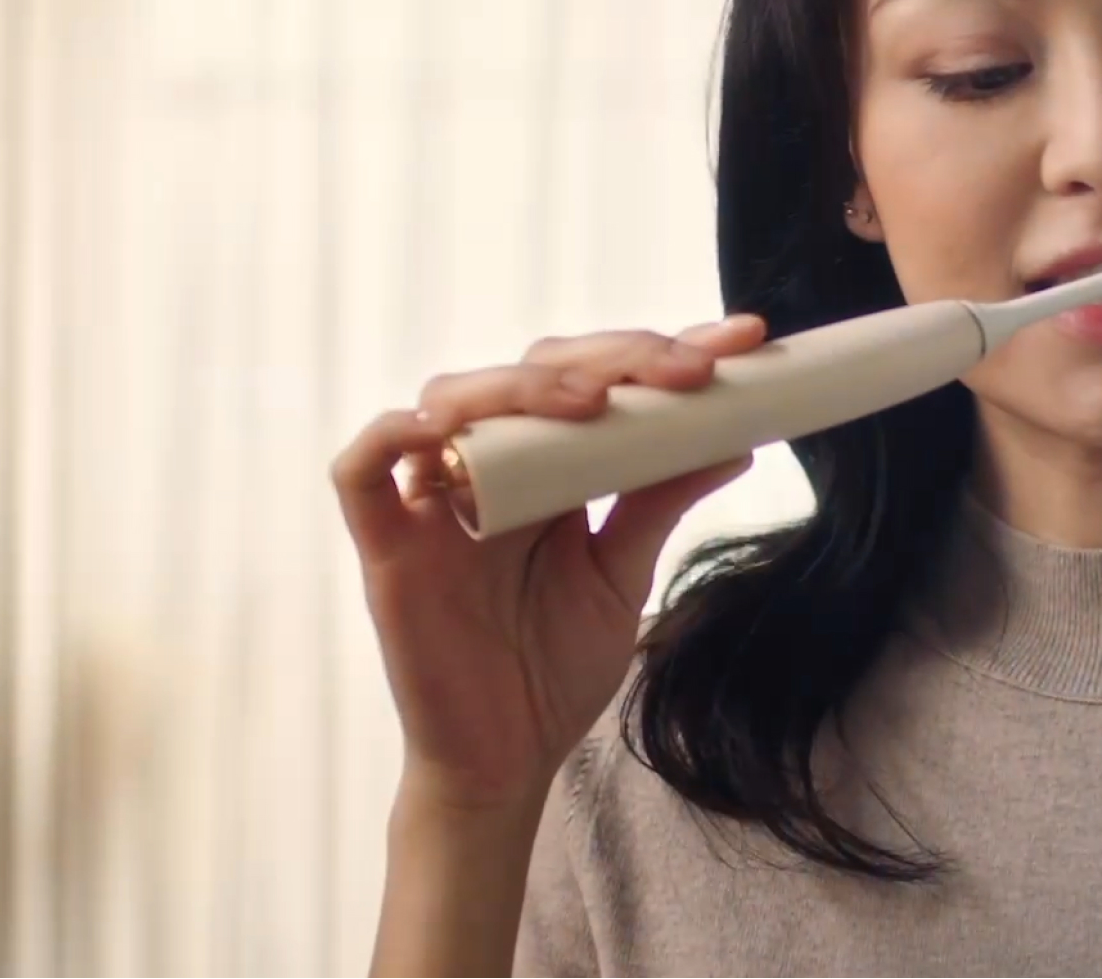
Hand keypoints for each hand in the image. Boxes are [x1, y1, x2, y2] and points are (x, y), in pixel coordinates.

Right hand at [330, 317, 767, 812]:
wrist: (507, 761)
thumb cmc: (555, 668)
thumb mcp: (623, 574)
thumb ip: (660, 502)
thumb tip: (737, 440)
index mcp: (549, 468)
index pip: (598, 381)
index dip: (661, 351)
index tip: (740, 339)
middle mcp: (489, 468)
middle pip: (531, 372)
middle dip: (614, 358)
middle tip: (688, 369)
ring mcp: (433, 503)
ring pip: (452, 399)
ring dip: (525, 386)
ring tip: (595, 400)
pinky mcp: (386, 548)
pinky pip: (361, 470)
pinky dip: (395, 435)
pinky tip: (448, 429)